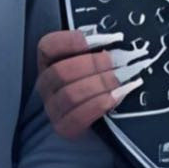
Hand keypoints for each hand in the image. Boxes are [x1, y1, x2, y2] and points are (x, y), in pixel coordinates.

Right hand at [37, 26, 143, 140]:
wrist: (106, 121)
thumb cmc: (102, 81)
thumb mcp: (98, 62)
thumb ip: (100, 48)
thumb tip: (114, 40)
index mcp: (49, 62)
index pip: (48, 47)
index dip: (71, 42)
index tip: (98, 43)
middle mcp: (47, 84)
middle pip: (61, 71)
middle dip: (93, 65)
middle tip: (118, 62)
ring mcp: (53, 107)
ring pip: (69, 94)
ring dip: (99, 85)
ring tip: (121, 80)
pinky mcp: (64, 127)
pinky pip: (77, 117)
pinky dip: (98, 104)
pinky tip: (116, 96)